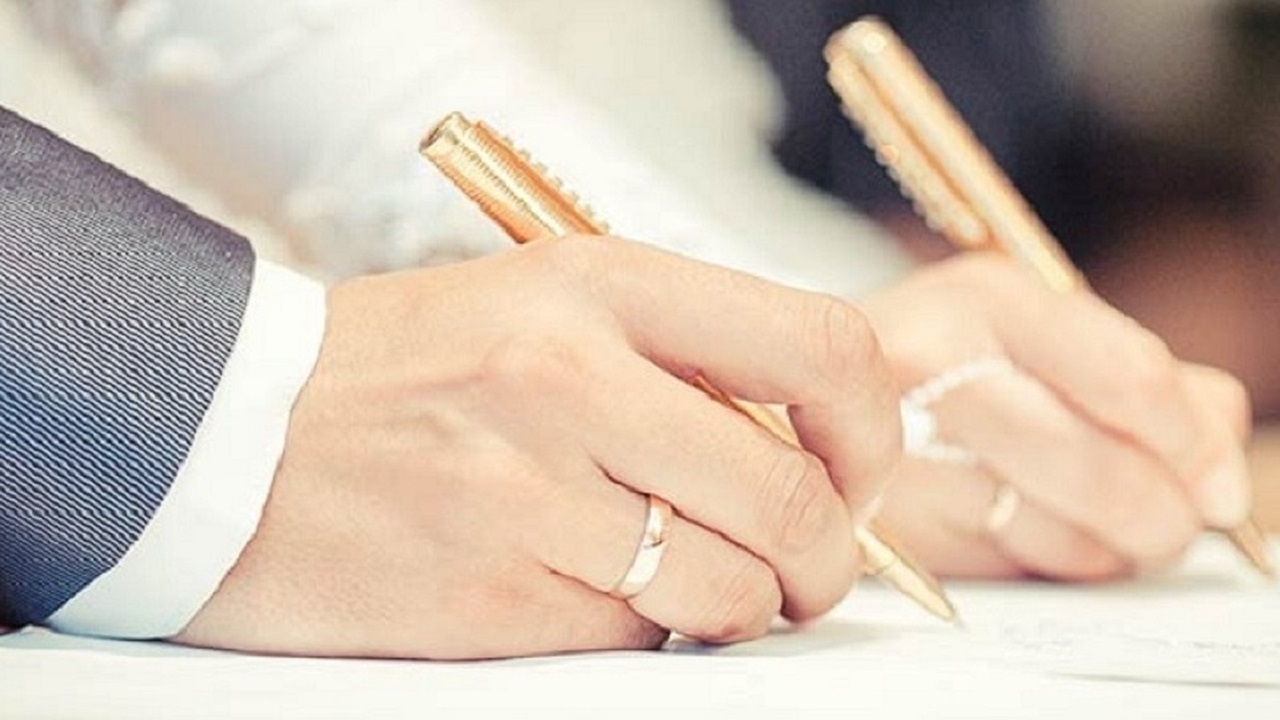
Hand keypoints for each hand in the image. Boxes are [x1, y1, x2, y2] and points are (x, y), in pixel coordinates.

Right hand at [175, 237, 900, 658]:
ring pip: (727, 587)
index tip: (856, 472)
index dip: (870, 429)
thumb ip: (679, 361)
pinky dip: (639, 626)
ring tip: (694, 581)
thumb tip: (810, 450)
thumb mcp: (542, 306)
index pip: (820, 347)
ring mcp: (529, 494)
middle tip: (807, 570)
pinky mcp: (491, 599)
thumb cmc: (400, 370)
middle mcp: (573, 380)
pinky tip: (583, 586)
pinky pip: (632, 634)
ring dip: (739, 603)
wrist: (224, 436)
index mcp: (598, 285)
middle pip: (791, 496)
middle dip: (827, 556)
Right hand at [859, 255, 1250, 580]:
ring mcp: (891, 444)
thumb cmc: (940, 361)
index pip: (1129, 377)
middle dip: (1161, 515)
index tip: (1215, 481)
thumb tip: (1218, 462)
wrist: (795, 388)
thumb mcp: (1036, 332)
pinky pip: (1002, 563)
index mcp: (985, 298)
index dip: (1191, 443)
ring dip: (1106, 547)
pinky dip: (1042, 559)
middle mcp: (929, 361)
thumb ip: (1148, 379)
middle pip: (1099, 467)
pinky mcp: (875, 517)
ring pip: (1057, 530)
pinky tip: (1034, 527)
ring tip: (1104, 524)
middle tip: (1174, 523)